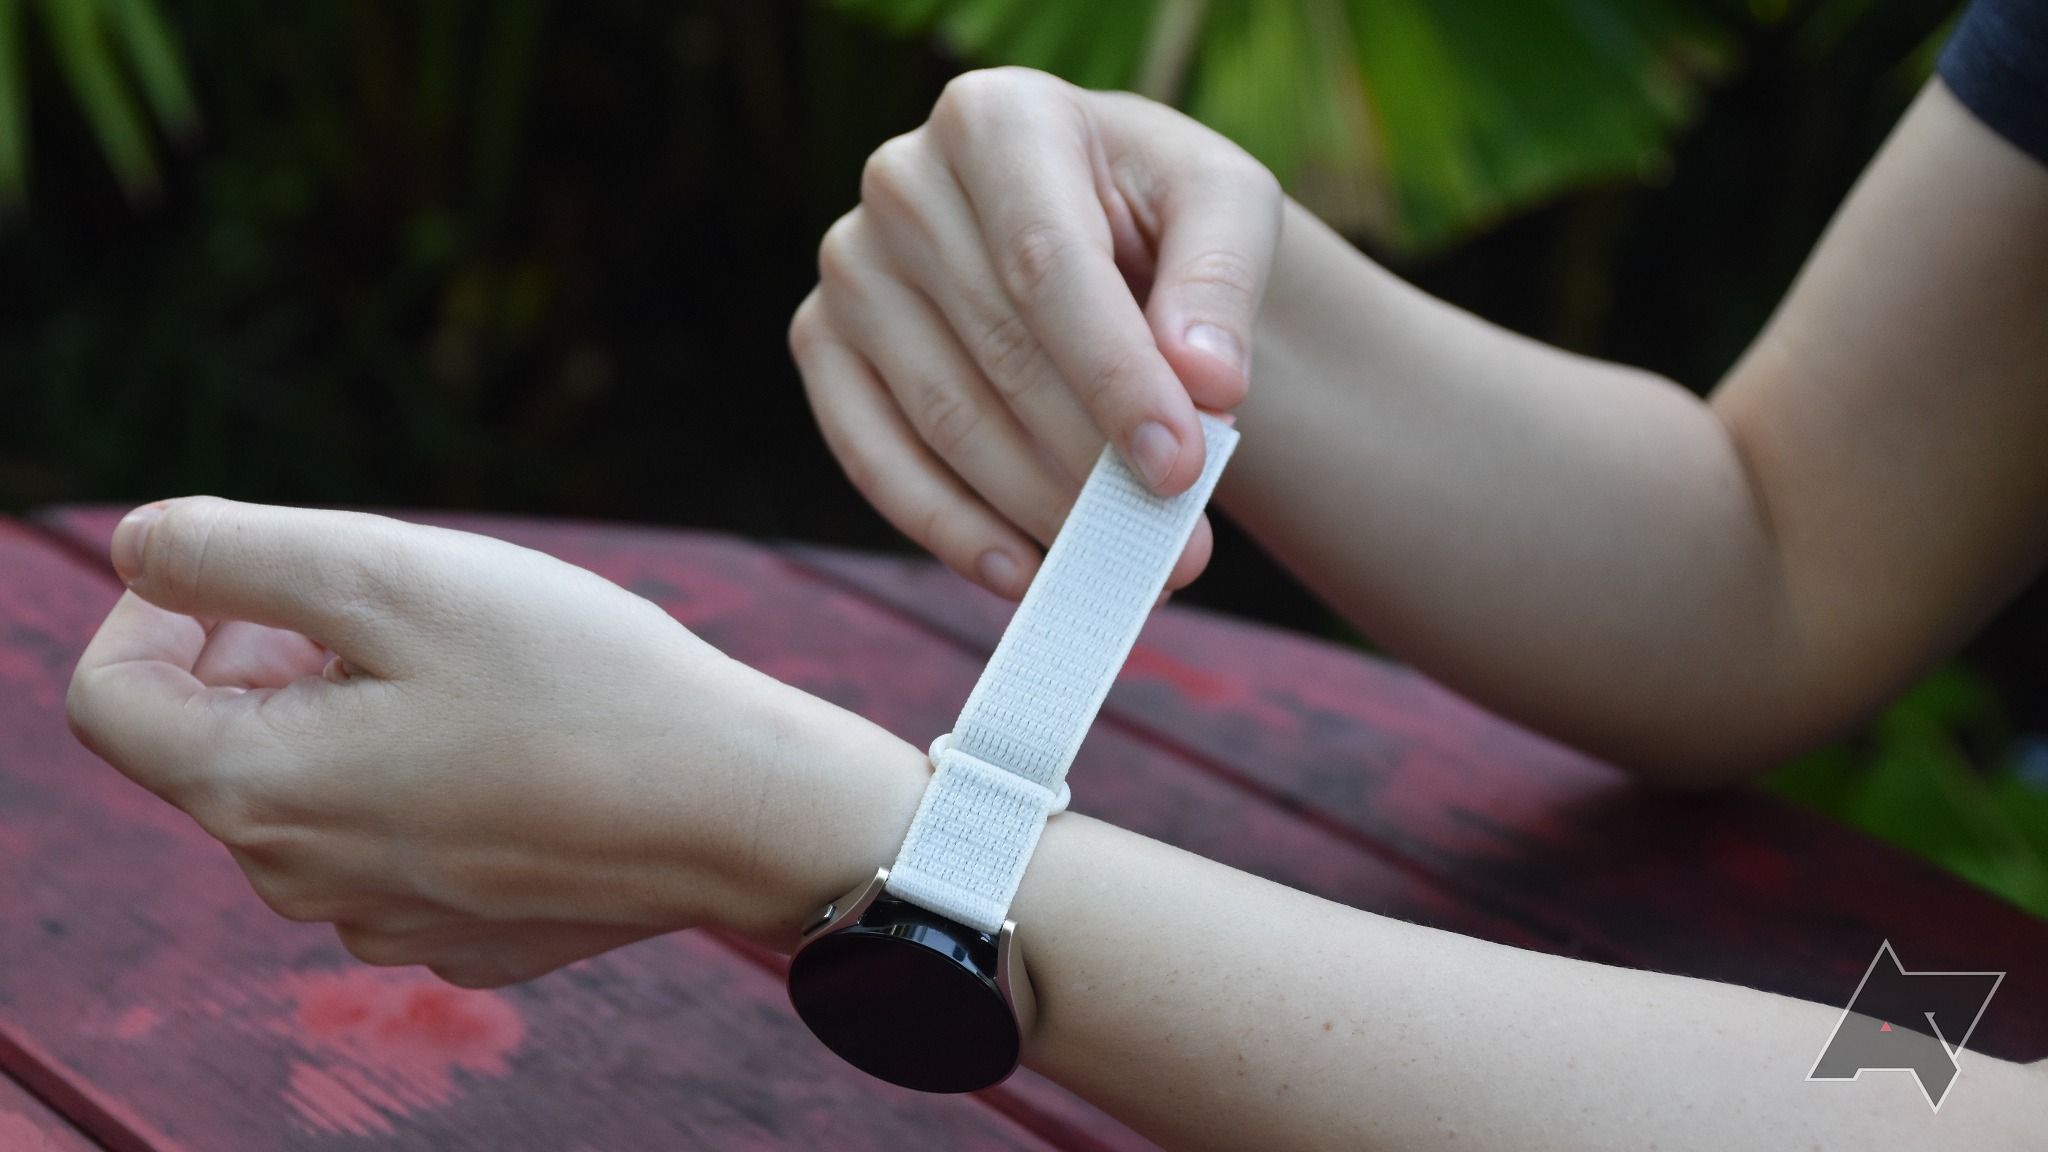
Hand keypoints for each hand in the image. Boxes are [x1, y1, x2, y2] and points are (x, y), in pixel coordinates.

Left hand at [65, 497, 926, 986]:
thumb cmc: (578, 682)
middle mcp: (299, 880)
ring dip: (353, 710)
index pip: (113, 698)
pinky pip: (393, 840)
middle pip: (216, 740)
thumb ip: (232, 550)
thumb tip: (139, 550)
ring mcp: (385, 919)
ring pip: (310, 789)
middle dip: (273, 651)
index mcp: (257, 792)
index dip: (160, 606)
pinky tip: (517, 746)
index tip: (267, 567)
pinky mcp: (462, 933)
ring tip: (473, 671)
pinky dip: (422, 777)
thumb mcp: (394, 575)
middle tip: (400, 604)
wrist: (740, 808)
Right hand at [790, 67, 1280, 598]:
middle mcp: (901, 182)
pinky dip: (950, 529)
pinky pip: (873, 456)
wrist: (1092, 221)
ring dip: (1038, 511)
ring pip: (944, 419)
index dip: (1115, 379)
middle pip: (999, 355)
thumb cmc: (1156, 211)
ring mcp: (849, 267)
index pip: (1049, 269)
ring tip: (1128, 569)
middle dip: (1093, 466)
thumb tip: (1205, 382)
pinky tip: (1023, 572)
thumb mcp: (1222, 207)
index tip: (1180, 469)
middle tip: (1178, 550)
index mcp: (996, 119)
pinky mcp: (820, 343)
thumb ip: (1222, 280)